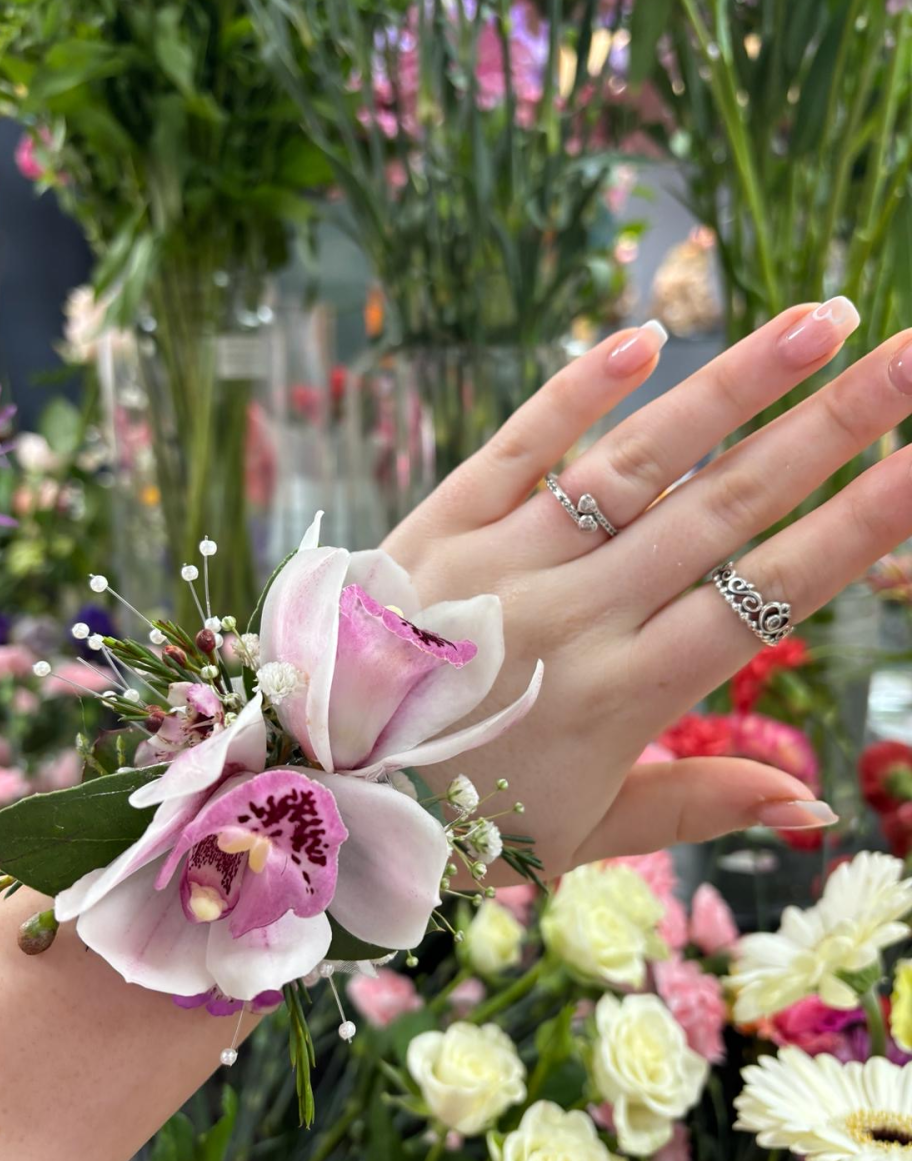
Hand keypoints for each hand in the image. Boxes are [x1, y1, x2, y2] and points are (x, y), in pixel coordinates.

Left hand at [383, 299, 911, 874]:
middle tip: (910, 354)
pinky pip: (512, 449)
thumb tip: (818, 806)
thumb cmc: (459, 823)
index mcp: (622, 695)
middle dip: (831, 428)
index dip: (860, 527)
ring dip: (730, 388)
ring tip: (816, 321)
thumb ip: (697, 805)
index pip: (766, 593)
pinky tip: (640, 335)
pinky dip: (572, 390)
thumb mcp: (582, 838)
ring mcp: (499, 560)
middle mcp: (572, 615)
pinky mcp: (434, 526)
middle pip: (723, 507)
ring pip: (635, 462)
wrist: (309, 793)